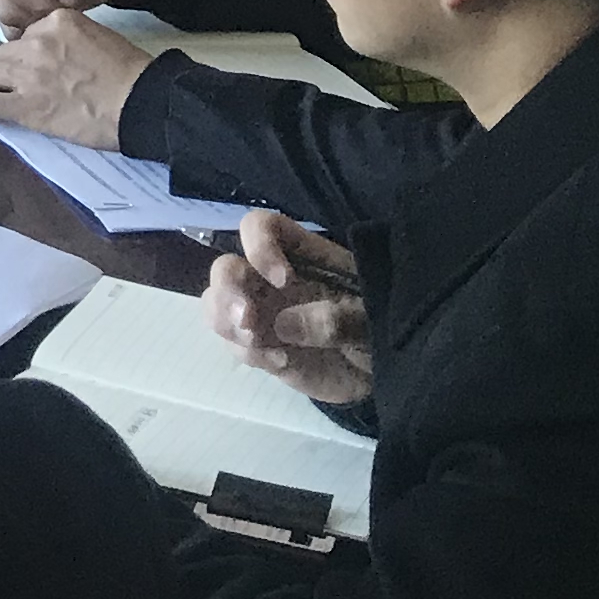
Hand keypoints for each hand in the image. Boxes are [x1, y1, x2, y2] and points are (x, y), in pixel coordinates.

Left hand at [0, 0, 151, 148]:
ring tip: (1, 93)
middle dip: (11, 66)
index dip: (29, 50)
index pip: (25, 32)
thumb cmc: (128, 72)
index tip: (38, 62)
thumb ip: (66, 35)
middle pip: (4, 51)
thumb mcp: (97, 35)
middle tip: (27, 82)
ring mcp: (26, 75)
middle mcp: (35, 42)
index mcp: (55, 21)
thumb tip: (51, 48)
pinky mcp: (24, 107)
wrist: (139, 103)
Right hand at [206, 211, 373, 404]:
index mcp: (299, 254)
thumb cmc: (381, 327)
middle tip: (248, 320)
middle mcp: (269, 278)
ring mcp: (260, 313)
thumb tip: (283, 325)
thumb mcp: (370, 320)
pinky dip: (248, 354)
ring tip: (257, 346)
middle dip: (228, 291)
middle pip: (225, 267)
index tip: (283, 279)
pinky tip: (281, 364)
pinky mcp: (259, 347)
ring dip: (226, 323)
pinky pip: (233, 344)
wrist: (382, 371)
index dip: (259, 245)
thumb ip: (334, 320)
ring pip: (215, 304)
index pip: (258, 227)